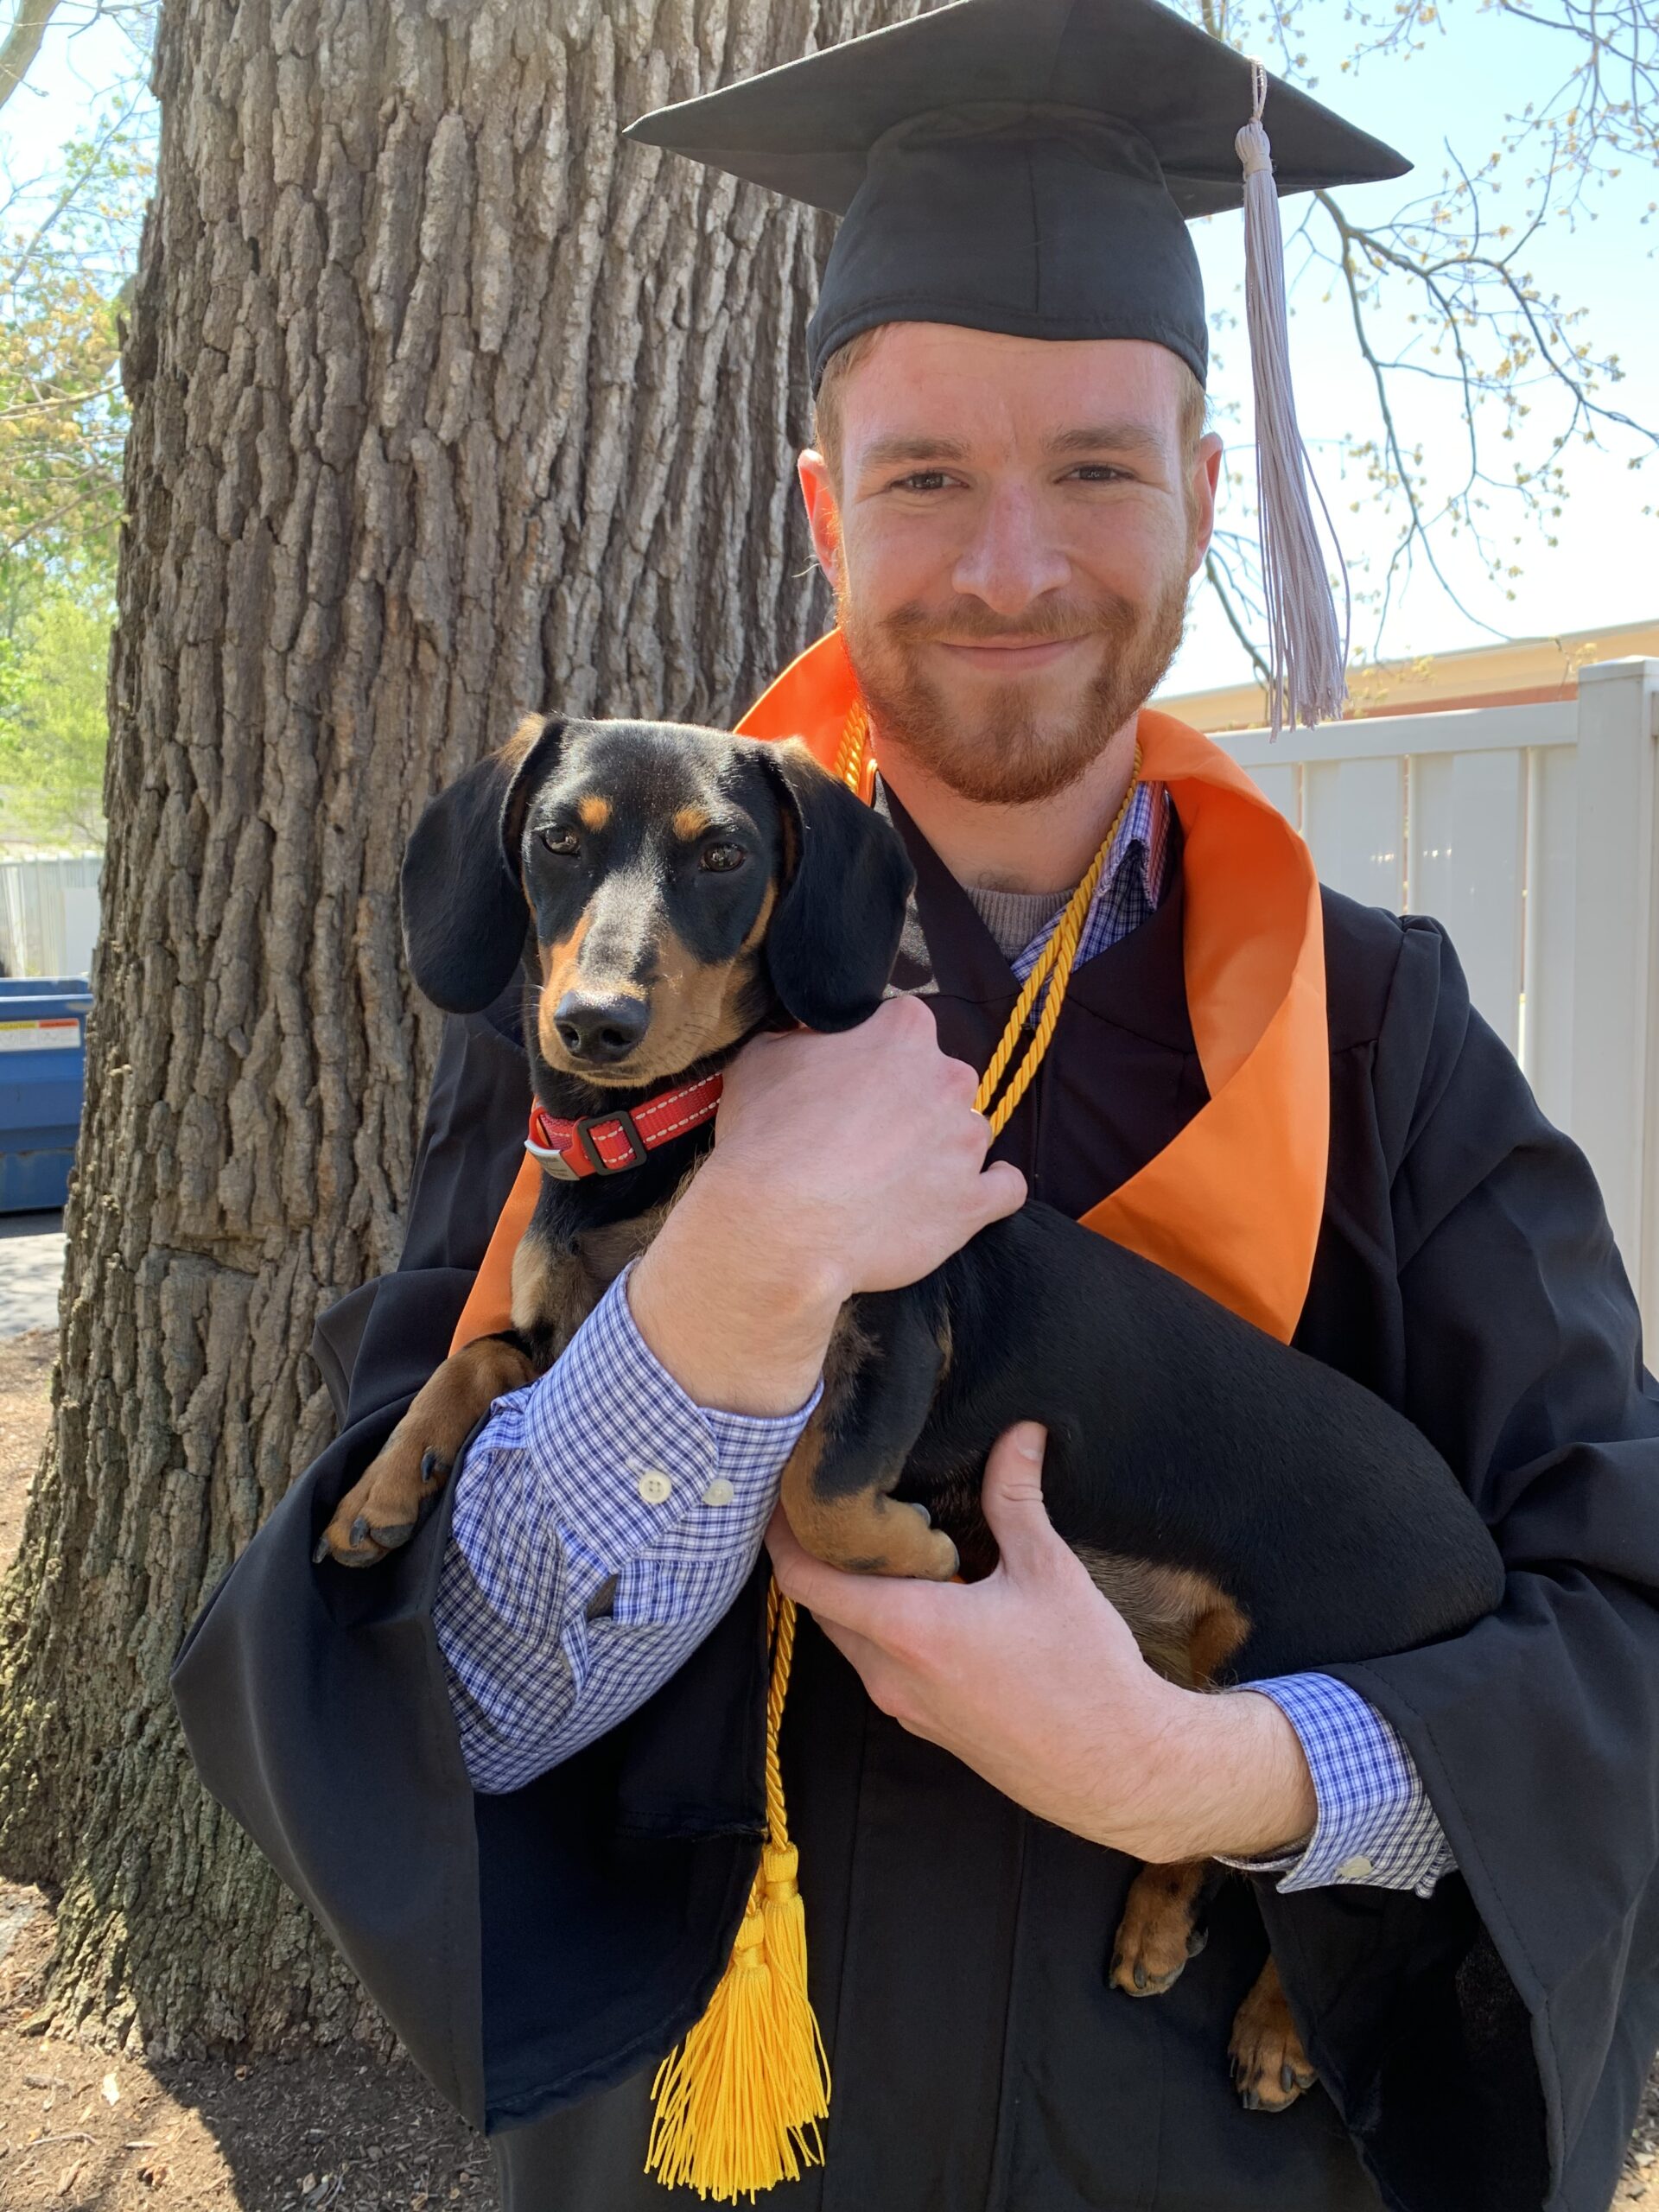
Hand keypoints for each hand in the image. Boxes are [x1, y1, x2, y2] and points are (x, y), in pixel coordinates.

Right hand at [629, 997, 1025, 1413]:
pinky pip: (1004, 1188)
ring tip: (895, 1176)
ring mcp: (966, 1141)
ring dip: (940, 1147)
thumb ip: (799, 1036)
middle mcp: (948, 1078)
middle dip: (911, 1101)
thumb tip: (808, 1036)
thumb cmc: (766, 1136)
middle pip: (941, 1079)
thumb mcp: (762, 1056)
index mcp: (904, 1031)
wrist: (780, 1223)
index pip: (904, 1024)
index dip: (876, 1050)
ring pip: (966, 1132)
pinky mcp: (973, 1201)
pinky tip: (965, 1192)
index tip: (853, 1077)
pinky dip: (989, 1188)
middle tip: (867, 1132)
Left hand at [767, 1421, 1317, 1863]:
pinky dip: (879, 1625)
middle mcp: (889, 1673)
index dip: (784, 1530)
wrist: (1118, 1770)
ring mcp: (904, 1705)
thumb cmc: (1085, 1674)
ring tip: (881, 1537)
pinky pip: (877, 1664)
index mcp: (908, 1629)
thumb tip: (1018, 1433)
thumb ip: (1016, 1498)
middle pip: (819, 1603)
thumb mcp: (1049, 1572)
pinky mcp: (926, 1724)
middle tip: (837, 1498)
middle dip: (817, 1551)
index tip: (788, 1489)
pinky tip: (921, 1592)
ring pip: (847, 1636)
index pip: (803, 1578)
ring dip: (851, 1590)